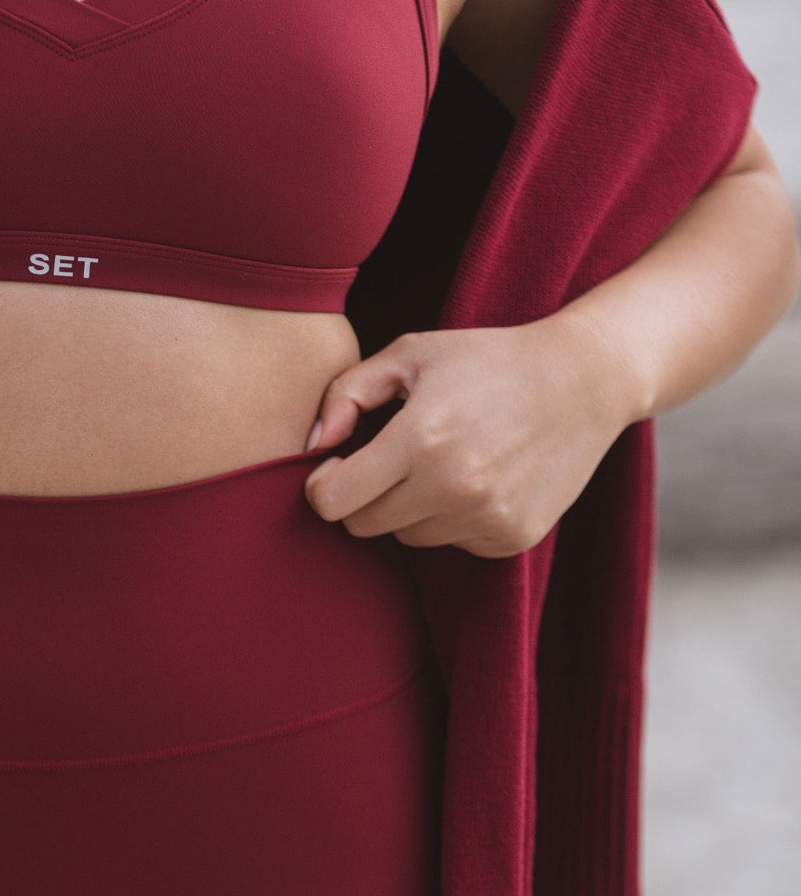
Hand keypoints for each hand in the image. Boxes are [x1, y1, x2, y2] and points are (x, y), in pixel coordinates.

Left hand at [300, 317, 636, 557]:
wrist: (583, 380)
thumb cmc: (485, 360)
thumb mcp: (409, 353)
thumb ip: (346, 394)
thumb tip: (312, 445)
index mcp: (419, 440)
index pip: (333, 502)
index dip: (323, 484)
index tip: (338, 462)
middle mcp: (454, 487)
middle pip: (363, 526)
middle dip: (363, 496)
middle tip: (389, 459)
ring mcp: (487, 518)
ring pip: (407, 536)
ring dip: (410, 507)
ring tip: (444, 458)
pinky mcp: (512, 537)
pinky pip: (452, 543)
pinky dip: (452, 518)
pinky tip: (478, 476)